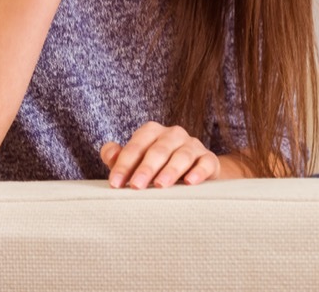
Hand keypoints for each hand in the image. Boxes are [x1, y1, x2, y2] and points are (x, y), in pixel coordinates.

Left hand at [101, 121, 220, 188]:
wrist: (192, 173)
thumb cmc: (156, 168)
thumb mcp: (136, 162)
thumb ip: (118, 158)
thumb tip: (109, 152)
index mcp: (152, 132)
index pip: (137, 145)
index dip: (124, 164)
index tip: (115, 183)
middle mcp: (173, 135)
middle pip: (159, 149)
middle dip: (146, 168)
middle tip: (136, 186)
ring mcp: (193, 145)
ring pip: (182, 155)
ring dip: (171, 170)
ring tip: (161, 185)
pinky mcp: (209, 159)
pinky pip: (206, 162)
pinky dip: (199, 171)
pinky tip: (190, 182)